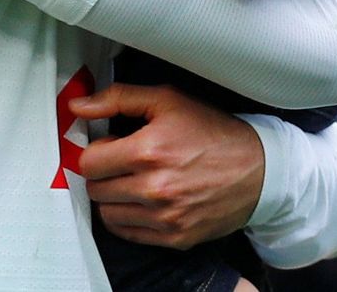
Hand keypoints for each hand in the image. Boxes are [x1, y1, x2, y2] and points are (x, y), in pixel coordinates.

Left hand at [72, 84, 264, 248]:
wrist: (258, 169)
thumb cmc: (213, 132)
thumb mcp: (168, 101)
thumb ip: (117, 98)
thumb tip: (77, 107)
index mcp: (148, 150)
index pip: (89, 162)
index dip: (98, 149)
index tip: (112, 145)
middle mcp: (153, 188)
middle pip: (95, 189)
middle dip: (105, 173)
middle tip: (125, 161)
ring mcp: (164, 217)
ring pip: (107, 213)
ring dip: (114, 197)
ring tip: (135, 181)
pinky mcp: (174, 237)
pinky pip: (128, 233)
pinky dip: (128, 218)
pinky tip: (144, 201)